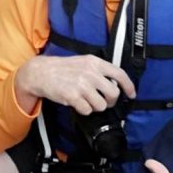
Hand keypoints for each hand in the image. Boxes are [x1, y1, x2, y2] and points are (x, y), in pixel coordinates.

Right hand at [15, 54, 135, 113]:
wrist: (41, 72)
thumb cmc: (63, 68)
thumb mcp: (83, 62)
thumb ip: (99, 70)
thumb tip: (116, 84)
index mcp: (95, 62)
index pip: (120, 74)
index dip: (129, 86)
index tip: (131, 94)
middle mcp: (90, 73)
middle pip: (113, 93)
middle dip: (110, 101)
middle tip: (102, 101)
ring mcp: (82, 85)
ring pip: (101, 105)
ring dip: (95, 106)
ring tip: (85, 101)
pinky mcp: (73, 96)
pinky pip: (87, 110)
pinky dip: (83, 110)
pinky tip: (77, 103)